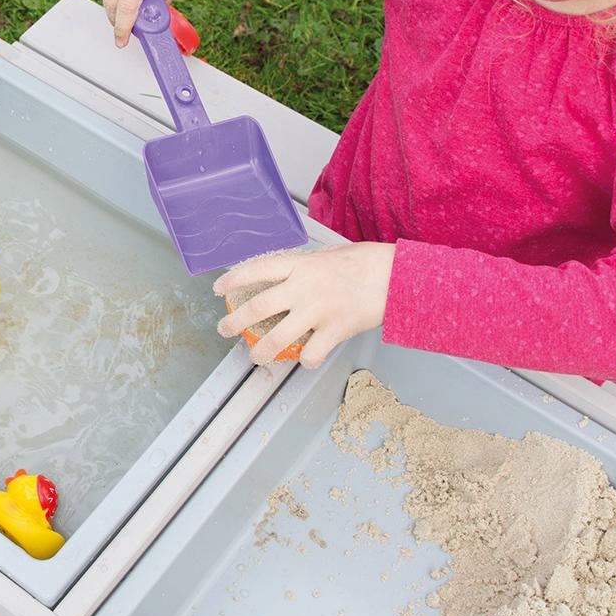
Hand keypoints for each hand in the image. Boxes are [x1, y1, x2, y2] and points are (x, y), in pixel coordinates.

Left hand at [215, 242, 395, 367]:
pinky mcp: (335, 330)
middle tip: (224, 330)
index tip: (219, 289)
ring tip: (255, 356)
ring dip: (261, 350)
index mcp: (300, 264)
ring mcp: (318, 310)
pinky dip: (306, 359)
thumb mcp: (327, 255)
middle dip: (235, 322)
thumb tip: (286, 274)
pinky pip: (311, 353)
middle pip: (258, 307)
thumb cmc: (364, 262)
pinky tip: (306, 358)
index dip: (233, 280)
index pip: (257, 270)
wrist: (396, 276)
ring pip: (277, 337)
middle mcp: (304, 287)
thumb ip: (304, 266)